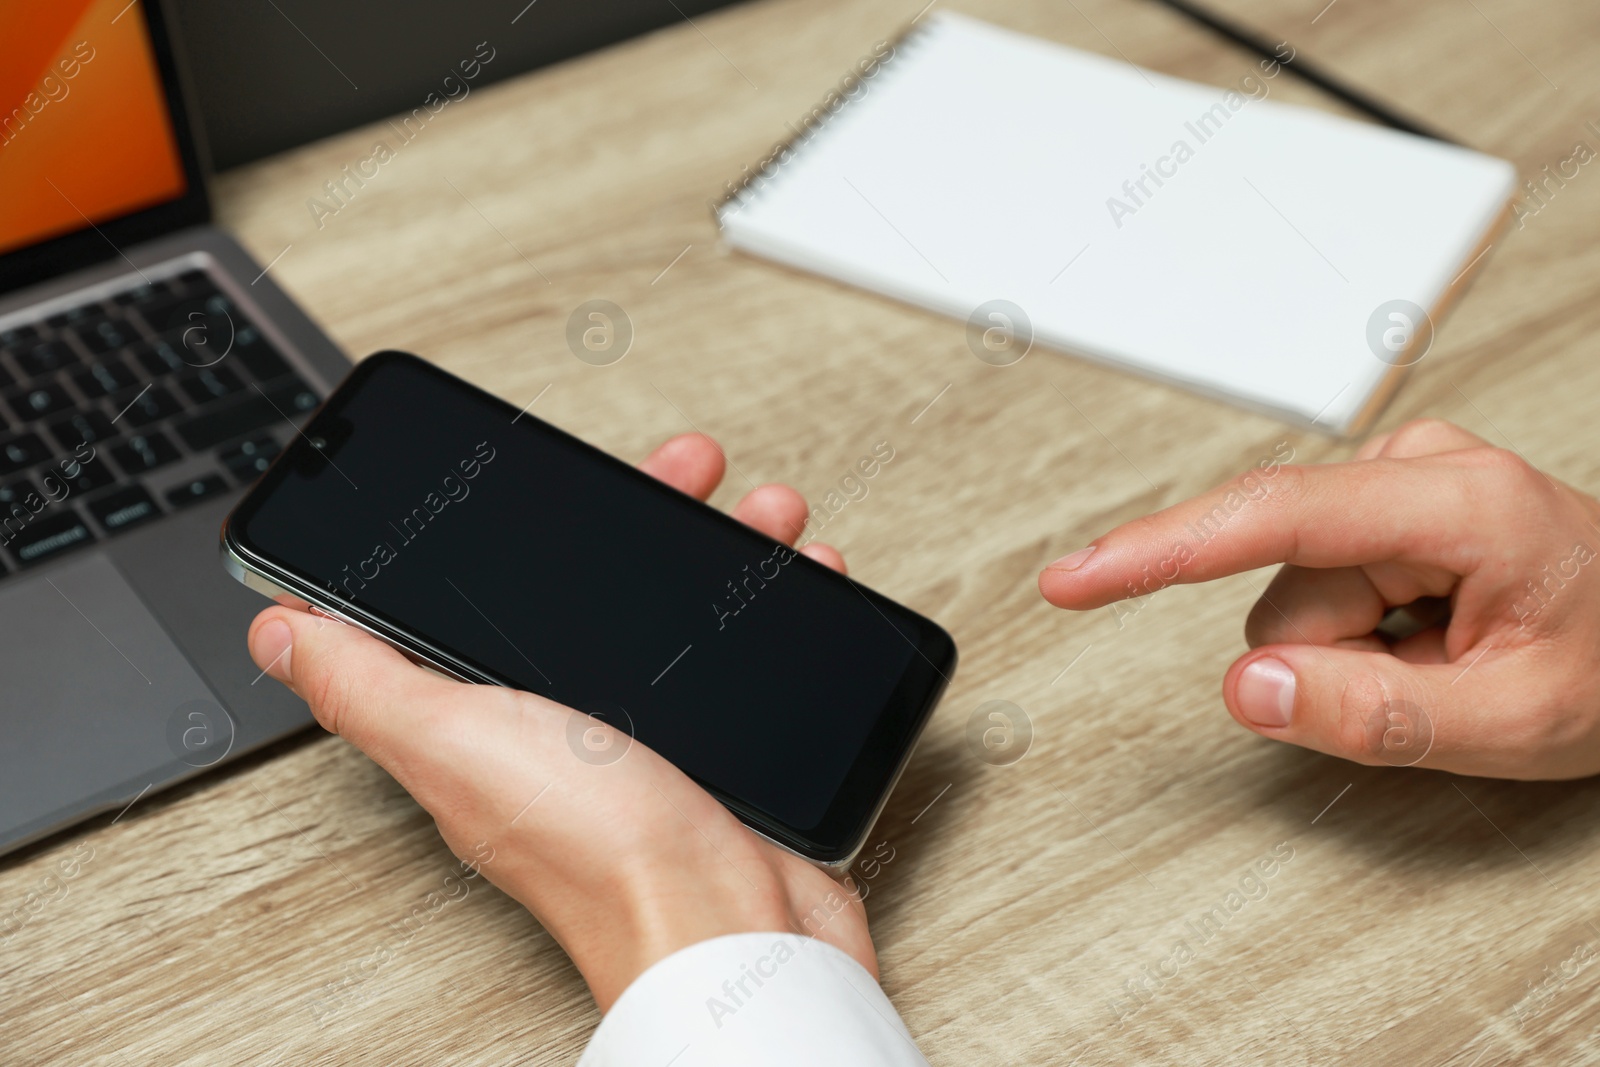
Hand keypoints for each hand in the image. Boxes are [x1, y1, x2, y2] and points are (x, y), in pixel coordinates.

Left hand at [247, 433, 871, 1009]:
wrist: (726, 925)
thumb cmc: (598, 853)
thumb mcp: (457, 743)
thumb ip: (367, 683)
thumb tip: (277, 633)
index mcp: (489, 720)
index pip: (481, 602)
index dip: (510, 530)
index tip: (545, 473)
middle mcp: (564, 728)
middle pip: (597, 593)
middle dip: (646, 517)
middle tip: (686, 470)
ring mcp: (645, 738)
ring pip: (678, 616)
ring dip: (721, 547)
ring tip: (762, 516)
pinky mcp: (714, 754)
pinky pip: (736, 660)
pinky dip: (769, 613)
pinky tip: (799, 584)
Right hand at [1038, 418, 1599, 778]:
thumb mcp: (1514, 721)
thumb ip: (1372, 713)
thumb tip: (1242, 688)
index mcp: (1459, 503)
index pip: (1274, 517)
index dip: (1158, 551)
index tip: (1074, 579)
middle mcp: (1418, 470)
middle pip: (1283, 590)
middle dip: (1329, 660)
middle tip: (1429, 685)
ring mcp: (1399, 481)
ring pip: (1292, 601)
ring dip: (1348, 653)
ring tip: (1438, 662)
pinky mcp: (1382, 505)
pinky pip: (1315, 589)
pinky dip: (1357, 634)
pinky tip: (1425, 637)